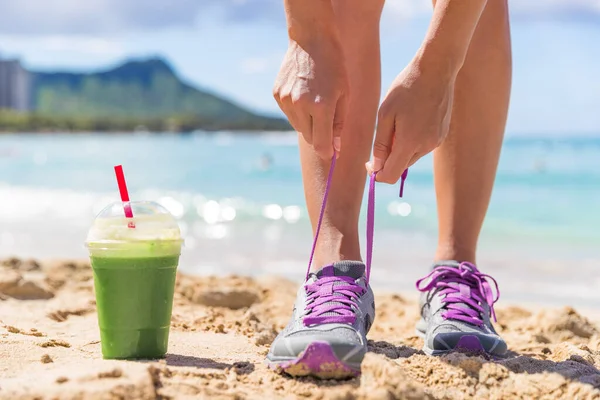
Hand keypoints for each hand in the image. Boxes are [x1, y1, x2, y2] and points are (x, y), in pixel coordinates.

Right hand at [273, 37, 348, 159]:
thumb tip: (335, 148)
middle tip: (328, 123)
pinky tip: (305, 94)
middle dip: (320, 136)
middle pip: (310, 137)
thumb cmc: (334, 66)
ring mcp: (286, 100)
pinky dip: (298, 111)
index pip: (322, 144)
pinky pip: (289, 114)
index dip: (328, 152)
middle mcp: (301, 105)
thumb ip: (340, 123)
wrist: (312, 39)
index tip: (332, 155)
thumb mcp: (344, 94)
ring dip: (308, 123)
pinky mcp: (277, 94)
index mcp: (322, 106)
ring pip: (299, 127)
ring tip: (316, 103)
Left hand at [366, 58, 455, 182]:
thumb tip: (375, 167)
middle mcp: (425, 146)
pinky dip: (412, 141)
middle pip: (401, 167)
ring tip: (398, 122)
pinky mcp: (441, 135)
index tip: (369, 164)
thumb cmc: (406, 87)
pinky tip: (411, 119)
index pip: (391, 175)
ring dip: (400, 148)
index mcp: (409, 142)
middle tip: (382, 135)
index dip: (377, 174)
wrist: (437, 69)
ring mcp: (436, 142)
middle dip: (388, 159)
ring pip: (411, 157)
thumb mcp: (385, 113)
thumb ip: (380, 143)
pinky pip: (422, 147)